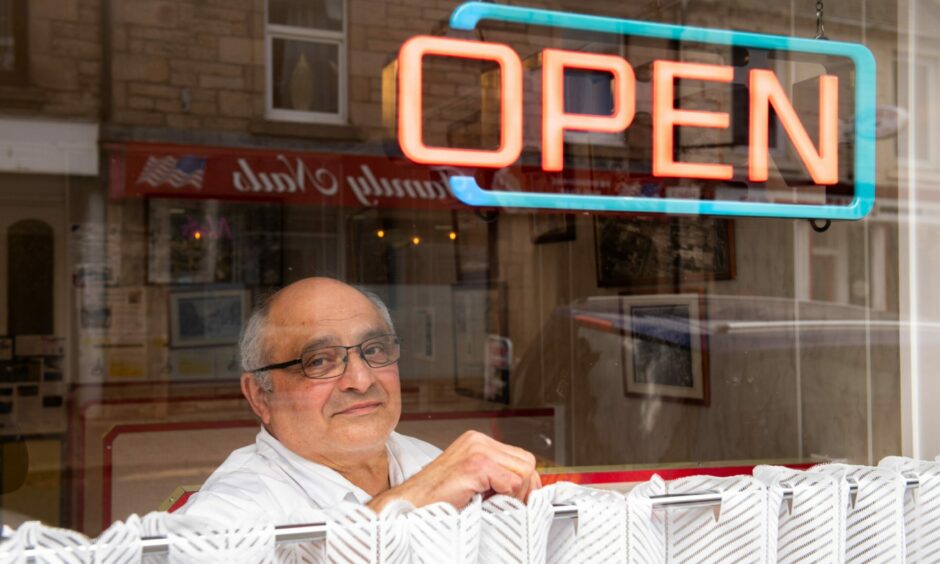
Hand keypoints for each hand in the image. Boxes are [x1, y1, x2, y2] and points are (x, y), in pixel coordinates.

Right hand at [368, 431, 540, 511]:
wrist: (409, 504)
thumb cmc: (435, 498)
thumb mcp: (470, 481)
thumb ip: (495, 477)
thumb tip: (527, 489)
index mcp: (477, 442)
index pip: (520, 457)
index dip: (523, 482)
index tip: (514, 499)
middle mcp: (478, 441)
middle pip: (527, 462)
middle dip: (523, 488)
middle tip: (506, 504)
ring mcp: (477, 450)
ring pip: (524, 471)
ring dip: (516, 493)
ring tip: (494, 503)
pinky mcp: (475, 465)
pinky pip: (512, 482)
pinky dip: (505, 497)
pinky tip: (486, 501)